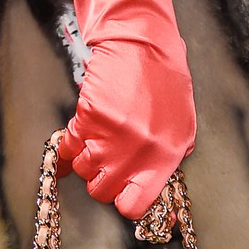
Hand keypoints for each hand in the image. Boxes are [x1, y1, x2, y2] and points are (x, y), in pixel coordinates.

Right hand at [31, 0, 196, 219]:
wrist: (142, 41)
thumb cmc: (165, 83)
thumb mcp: (180, 129)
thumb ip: (165, 162)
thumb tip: (151, 192)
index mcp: (163, 158)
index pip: (134, 206)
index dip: (124, 202)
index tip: (121, 194)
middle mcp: (135, 153)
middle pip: (101, 191)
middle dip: (100, 180)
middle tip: (106, 162)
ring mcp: (109, 137)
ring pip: (82, 169)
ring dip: (85, 158)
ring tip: (98, 139)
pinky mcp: (88, 117)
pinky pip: (67, 145)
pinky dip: (68, 143)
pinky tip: (79, 133)